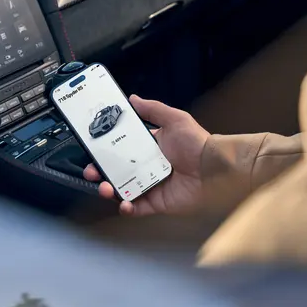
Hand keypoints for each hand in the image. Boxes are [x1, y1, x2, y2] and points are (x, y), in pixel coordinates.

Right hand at [84, 95, 209, 215]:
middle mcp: (147, 167)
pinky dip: (127, 208)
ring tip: (105, 188)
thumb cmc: (198, 143)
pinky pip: (137, 207)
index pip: (121, 149)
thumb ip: (153, 109)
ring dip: (109, 190)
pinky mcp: (156, 202)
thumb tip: (133, 99)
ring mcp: (150, 185)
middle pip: (116, 171)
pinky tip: (123, 203)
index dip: (105, 151)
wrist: (214, 168)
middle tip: (92, 171)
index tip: (92, 150)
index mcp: (149, 148)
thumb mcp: (175, 119)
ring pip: (122, 190)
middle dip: (100, 172)